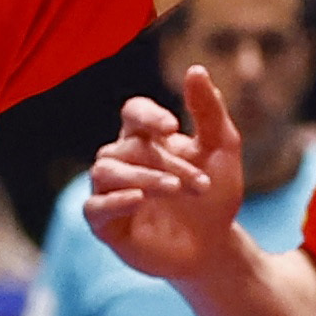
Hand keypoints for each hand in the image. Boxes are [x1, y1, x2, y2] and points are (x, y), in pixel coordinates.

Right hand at [81, 77, 249, 278]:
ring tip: (175, 190)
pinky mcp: (106, 226)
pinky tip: (139, 200)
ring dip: (143, 177)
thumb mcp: (222, 150)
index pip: (133, 113)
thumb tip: (195, 69)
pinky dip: (114, 201)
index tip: (172, 126)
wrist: (215, 247)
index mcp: (146, 139)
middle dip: (166, 162)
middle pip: (129, 147)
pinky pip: (94, 206)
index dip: (148, 116)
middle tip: (201, 184)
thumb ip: (208, 110)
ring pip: (105, 171)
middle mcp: (123, 161)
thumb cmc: (215, 195)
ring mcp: (111, 192)